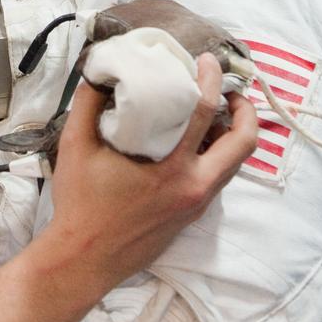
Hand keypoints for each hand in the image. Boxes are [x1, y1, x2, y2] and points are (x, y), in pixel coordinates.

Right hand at [45, 54, 257, 296]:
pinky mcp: (191, 217)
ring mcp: (196, 205)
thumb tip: (99, 71)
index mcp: (172, 168)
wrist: (84, 259)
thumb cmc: (80, 204)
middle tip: (229, 91)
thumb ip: (88, 103)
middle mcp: (195, 187)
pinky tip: (194, 144)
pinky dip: (217, 155)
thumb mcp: (76, 146)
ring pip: (234, 164)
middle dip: (246, 111)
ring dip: (233, 134)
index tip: (209, 61)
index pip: (205, 112)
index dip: (211, 80)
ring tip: (213, 113)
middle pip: (243, 143)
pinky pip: (218, 179)